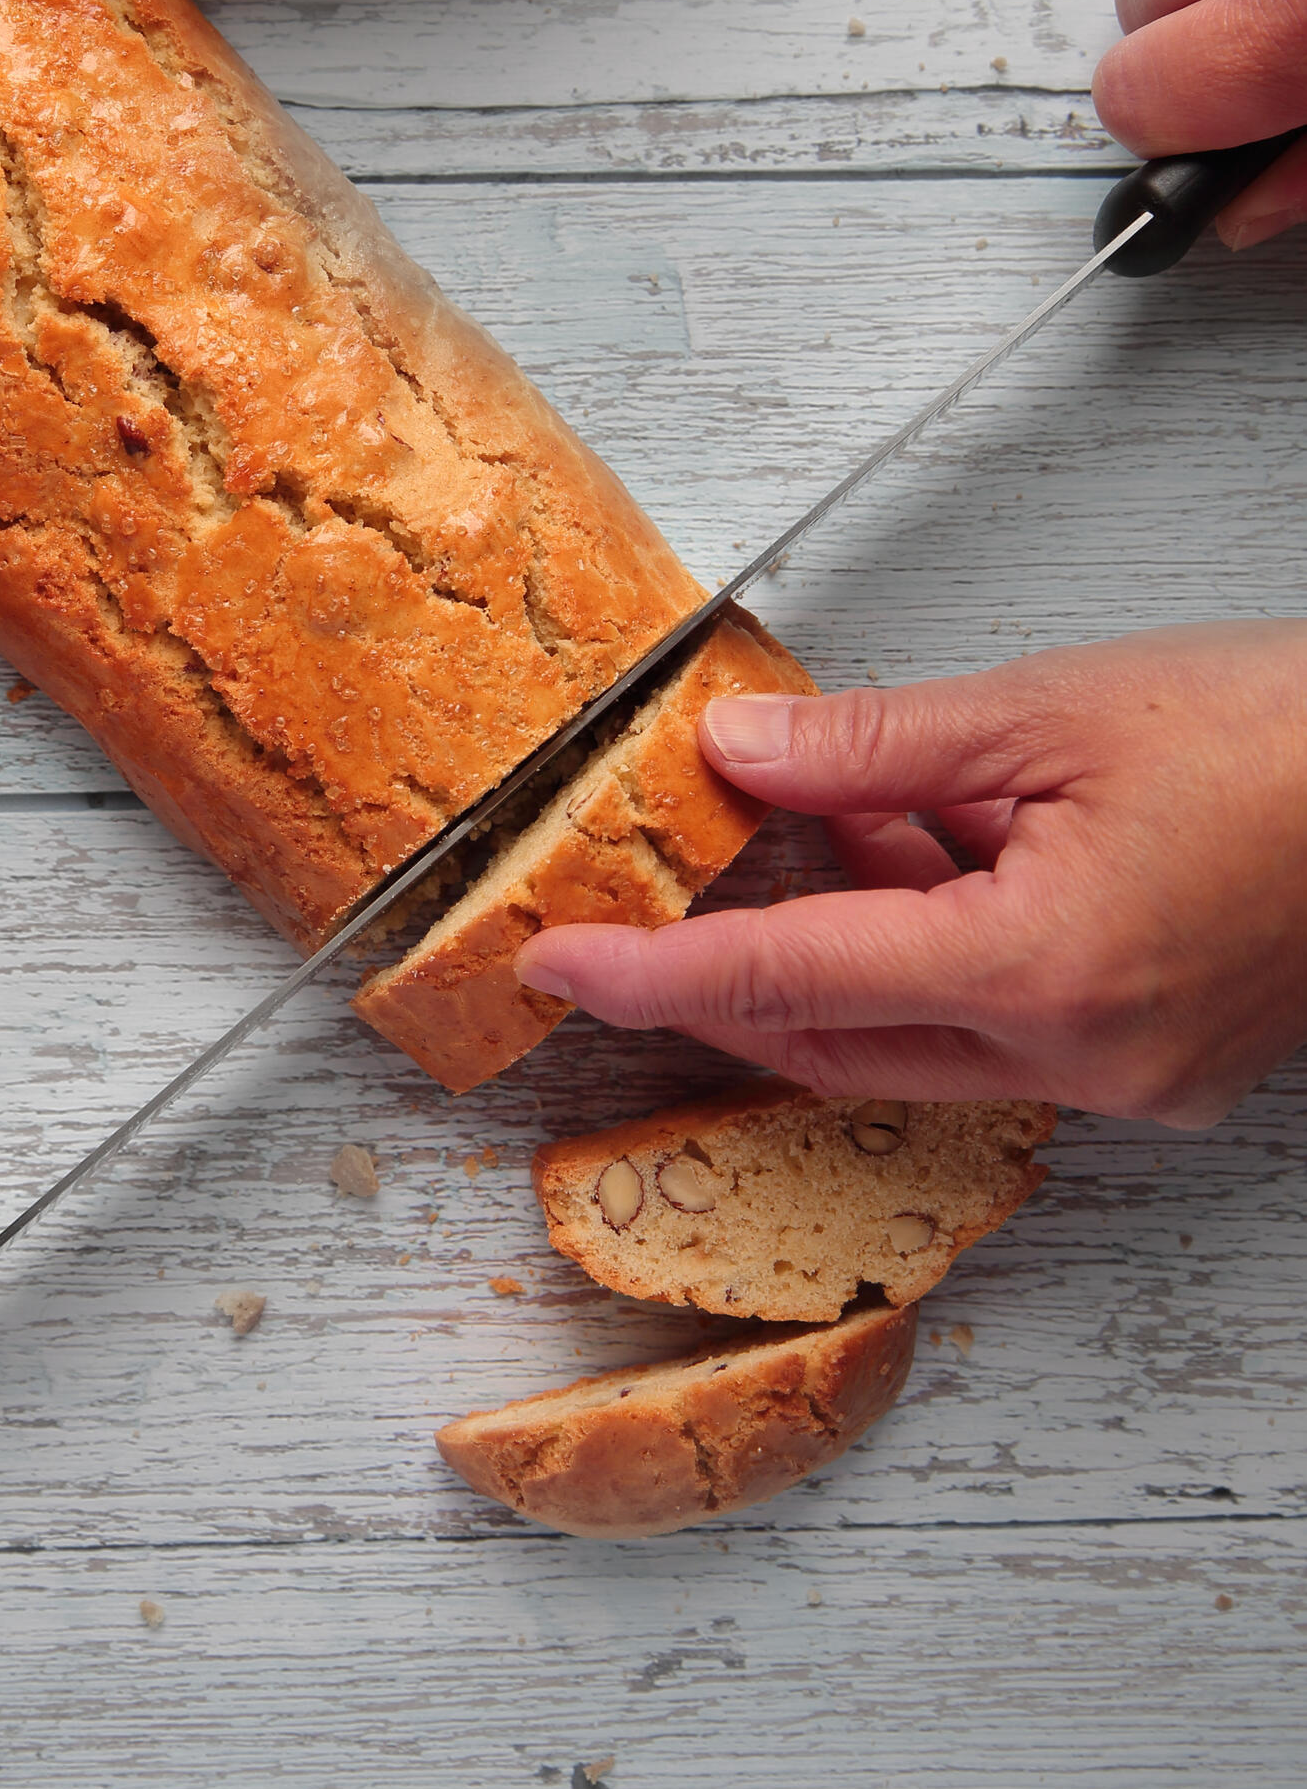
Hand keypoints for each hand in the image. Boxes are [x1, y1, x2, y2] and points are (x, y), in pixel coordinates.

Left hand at [515, 626, 1306, 1126]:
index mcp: (1044, 968)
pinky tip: (938, 851)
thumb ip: (871, 749)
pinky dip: (943, 952)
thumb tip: (734, 757)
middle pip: (843, 1036)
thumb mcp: (1050, 710)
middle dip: (744, 964)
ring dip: (854, 943)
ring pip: (922, 1039)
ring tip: (836, 821)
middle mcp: (1086, 1056)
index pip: (789, 984)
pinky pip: (1002, 1030)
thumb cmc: (1285, 734)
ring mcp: (1134, 1078)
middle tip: (664, 885)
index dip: (653, 977)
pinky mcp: (1165, 1068)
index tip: (556, 971)